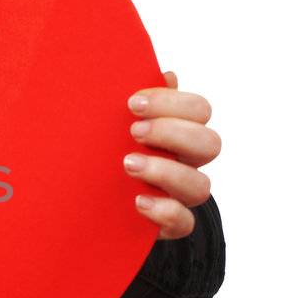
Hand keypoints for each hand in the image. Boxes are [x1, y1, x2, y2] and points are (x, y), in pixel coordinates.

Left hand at [122, 69, 221, 239]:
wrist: (89, 198)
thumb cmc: (108, 147)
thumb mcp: (117, 120)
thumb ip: (141, 98)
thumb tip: (165, 74)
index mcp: (180, 129)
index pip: (198, 109)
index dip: (171, 103)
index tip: (133, 103)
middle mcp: (187, 161)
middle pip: (209, 144)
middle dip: (172, 134)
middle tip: (134, 132)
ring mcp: (180, 194)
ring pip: (200, 186)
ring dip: (166, 171)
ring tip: (128, 164)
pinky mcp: (169, 223)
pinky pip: (184, 223)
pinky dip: (165, 212)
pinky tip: (138, 201)